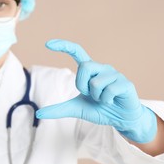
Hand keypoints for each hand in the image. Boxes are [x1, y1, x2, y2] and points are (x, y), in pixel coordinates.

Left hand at [35, 39, 156, 142]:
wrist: (121, 119)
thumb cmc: (99, 109)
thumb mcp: (76, 109)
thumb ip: (58, 109)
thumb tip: (38, 114)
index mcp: (90, 70)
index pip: (77, 51)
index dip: (63, 46)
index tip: (48, 44)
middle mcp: (102, 68)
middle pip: (84, 67)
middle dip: (83, 85)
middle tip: (91, 95)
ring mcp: (115, 74)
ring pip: (96, 82)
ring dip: (96, 96)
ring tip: (103, 99)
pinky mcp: (125, 83)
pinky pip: (108, 90)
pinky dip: (106, 100)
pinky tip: (112, 101)